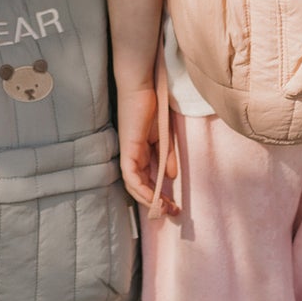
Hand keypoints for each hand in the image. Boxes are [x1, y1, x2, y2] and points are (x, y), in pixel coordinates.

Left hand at [115, 84, 178, 216]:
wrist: (143, 88)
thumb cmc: (153, 108)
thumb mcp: (165, 139)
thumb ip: (166, 157)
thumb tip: (171, 177)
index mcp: (140, 154)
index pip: (146, 180)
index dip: (158, 195)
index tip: (174, 205)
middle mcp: (131, 156)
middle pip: (139, 187)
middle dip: (155, 202)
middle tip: (172, 212)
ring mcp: (128, 153)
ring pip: (134, 185)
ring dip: (148, 200)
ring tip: (164, 209)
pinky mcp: (128, 149)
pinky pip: (131, 176)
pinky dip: (141, 189)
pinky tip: (153, 198)